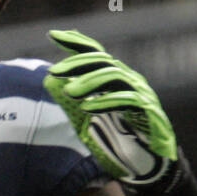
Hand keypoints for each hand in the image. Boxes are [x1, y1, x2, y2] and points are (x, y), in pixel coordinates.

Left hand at [44, 29, 177, 190]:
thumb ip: (72, 98)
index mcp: (114, 78)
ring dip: (89, 82)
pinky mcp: (147, 110)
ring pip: (114, 76)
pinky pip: (126, 100)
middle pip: (102, 61)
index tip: (52, 35)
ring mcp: (139, 92)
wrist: (146, 160)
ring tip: (68, 92)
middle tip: (54, 71)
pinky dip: (105, 102)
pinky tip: (87, 108)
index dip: (75, 42)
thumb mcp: (86, 117)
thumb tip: (48, 80)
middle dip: (77, 63)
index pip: (94, 53)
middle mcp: (128, 79)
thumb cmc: (117, 136)